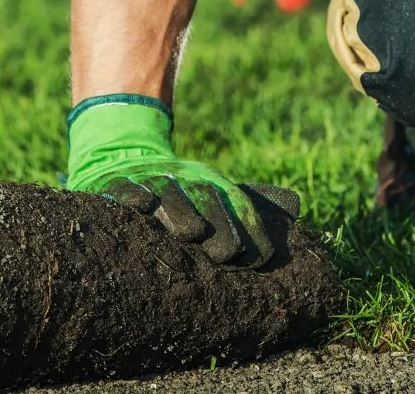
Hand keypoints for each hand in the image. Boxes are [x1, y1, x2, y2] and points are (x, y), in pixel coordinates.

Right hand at [64, 95, 296, 265]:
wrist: (125, 155)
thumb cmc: (181, 188)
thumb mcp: (216, 188)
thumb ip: (254, 201)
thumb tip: (298, 206)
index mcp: (212, 182)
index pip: (237, 206)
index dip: (249, 231)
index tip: (258, 260)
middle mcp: (185, 178)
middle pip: (206, 198)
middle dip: (219, 225)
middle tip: (226, 255)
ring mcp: (150, 179)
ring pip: (168, 193)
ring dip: (181, 211)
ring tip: (191, 233)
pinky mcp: (117, 183)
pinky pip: (125, 188)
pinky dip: (134, 196)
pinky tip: (142, 206)